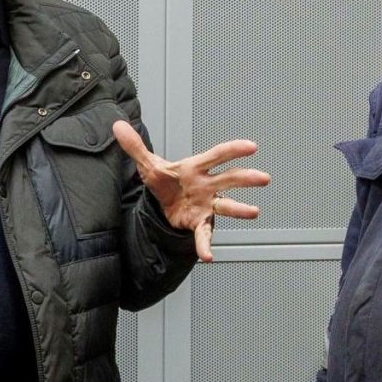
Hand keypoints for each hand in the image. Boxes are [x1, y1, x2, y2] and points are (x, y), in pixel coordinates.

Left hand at [110, 125, 269, 262]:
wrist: (163, 205)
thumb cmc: (165, 182)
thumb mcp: (147, 164)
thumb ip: (134, 146)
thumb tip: (117, 126)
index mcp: (196, 168)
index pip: (217, 156)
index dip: (234, 150)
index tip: (251, 147)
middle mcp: (208, 186)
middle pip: (230, 179)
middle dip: (247, 178)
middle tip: (263, 178)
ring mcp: (207, 205)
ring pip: (226, 206)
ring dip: (240, 209)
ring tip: (253, 212)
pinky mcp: (200, 223)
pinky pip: (204, 234)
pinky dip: (205, 245)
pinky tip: (207, 255)